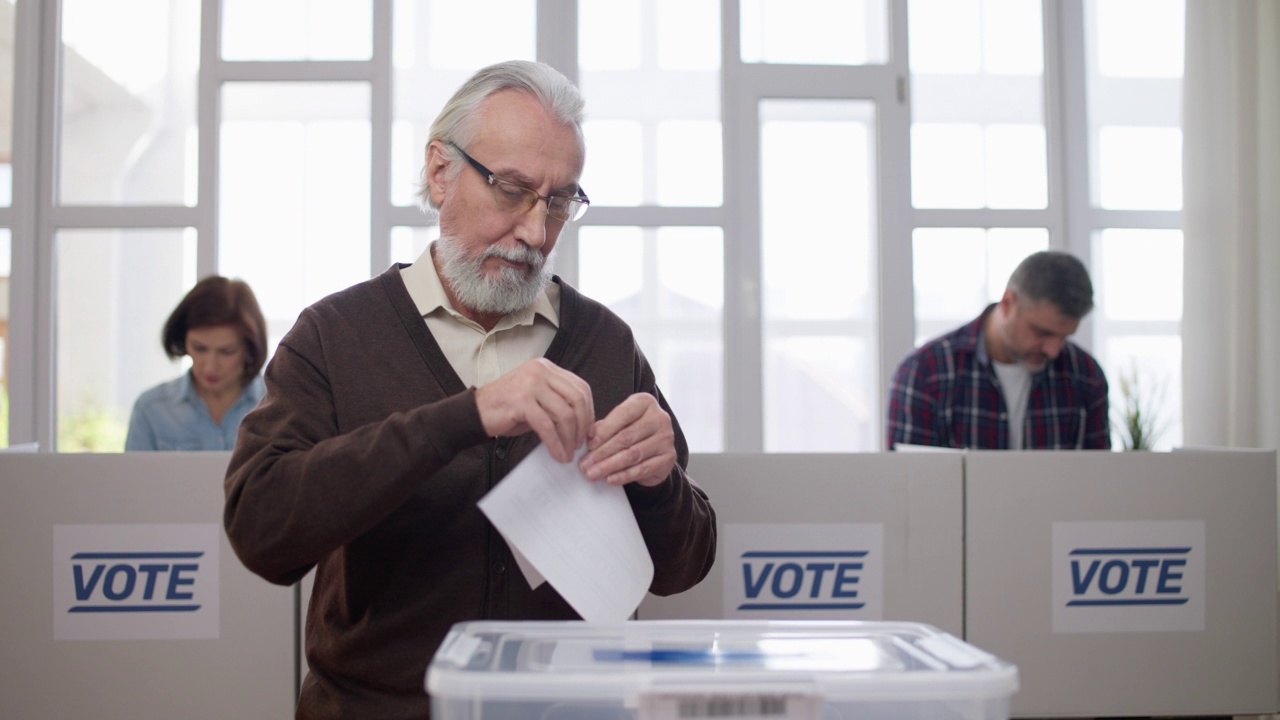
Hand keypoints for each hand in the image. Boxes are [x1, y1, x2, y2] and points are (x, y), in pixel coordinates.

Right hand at [474, 358, 593, 462]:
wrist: (474, 413)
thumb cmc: (506, 409)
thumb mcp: (537, 400)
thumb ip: (558, 403)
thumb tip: (584, 424)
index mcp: (545, 367)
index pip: (580, 387)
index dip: (589, 412)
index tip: (589, 431)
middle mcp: (539, 371)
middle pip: (577, 399)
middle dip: (583, 426)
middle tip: (580, 444)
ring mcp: (530, 384)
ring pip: (564, 414)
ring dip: (570, 438)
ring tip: (568, 453)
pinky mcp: (521, 401)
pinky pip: (547, 426)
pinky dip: (555, 444)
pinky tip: (557, 455)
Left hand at [579, 393, 675, 486]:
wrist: (655, 448)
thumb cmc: (632, 430)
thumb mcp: (618, 423)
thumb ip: (604, 427)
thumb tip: (590, 437)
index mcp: (645, 402)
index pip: (623, 415)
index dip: (604, 430)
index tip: (589, 444)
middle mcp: (659, 418)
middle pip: (626, 437)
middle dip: (603, 452)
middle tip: (586, 465)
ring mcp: (666, 438)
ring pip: (633, 454)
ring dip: (610, 466)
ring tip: (593, 474)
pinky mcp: (668, 458)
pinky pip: (643, 469)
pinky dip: (624, 476)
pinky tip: (610, 479)